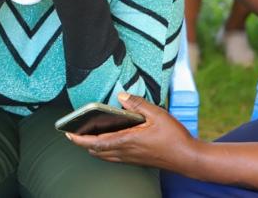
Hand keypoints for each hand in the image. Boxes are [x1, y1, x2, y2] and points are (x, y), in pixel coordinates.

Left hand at [67, 92, 199, 172]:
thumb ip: (137, 104)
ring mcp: (131, 158)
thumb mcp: (157, 114)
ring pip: (105, 156)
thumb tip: (121, 96)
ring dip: (93, 148)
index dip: (80, 139)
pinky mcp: (137, 160)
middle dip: (83, 143)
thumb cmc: (174, 138)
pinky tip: (108, 142)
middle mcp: (126, 152)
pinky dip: (105, 151)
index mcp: (127, 141)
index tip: (68, 134)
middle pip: (97, 151)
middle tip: (74, 134)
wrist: (188, 158)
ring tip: (87, 137)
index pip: (96, 142)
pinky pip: (114, 158)